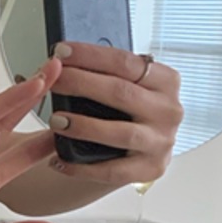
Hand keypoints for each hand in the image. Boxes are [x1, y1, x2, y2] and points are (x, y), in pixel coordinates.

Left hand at [47, 43, 182, 183]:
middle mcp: (168, 110)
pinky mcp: (150, 169)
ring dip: (83, 126)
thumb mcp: (129, 87)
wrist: (144, 152)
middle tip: (53, 82)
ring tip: (55, 121)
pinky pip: (111, 170)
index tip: (61, 52)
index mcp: (165, 82)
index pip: (125, 62)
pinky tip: (58, 159)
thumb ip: (108, 74)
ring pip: (119, 132)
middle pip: (121, 93)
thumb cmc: (130, 113)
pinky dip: (81, 166)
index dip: (90, 56)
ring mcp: (161, 142)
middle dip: (81, 84)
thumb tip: (65, 59)